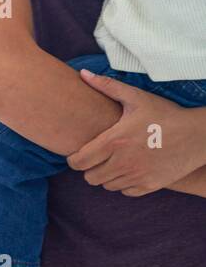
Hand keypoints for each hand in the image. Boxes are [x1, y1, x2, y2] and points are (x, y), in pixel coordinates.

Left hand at [67, 69, 205, 195]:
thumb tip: (82, 74)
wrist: (198, 135)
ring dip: (106, 176)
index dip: (73, 159)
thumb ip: (106, 86)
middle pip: (90, 177)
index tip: (76, 154)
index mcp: (115, 141)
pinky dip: (123, 184)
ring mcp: (138, 176)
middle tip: (95, 159)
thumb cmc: (165, 114)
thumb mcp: (136, 97)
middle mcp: (124, 162)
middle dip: (89, 169)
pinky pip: (126, 192)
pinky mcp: (152, 185)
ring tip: (111, 163)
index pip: (79, 161)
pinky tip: (127, 171)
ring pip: (107, 186)